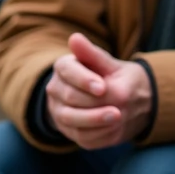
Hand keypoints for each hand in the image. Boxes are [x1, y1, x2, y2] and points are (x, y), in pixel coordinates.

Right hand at [45, 33, 153, 149]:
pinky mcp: (69, 130)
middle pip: (69, 97)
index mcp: (64, 67)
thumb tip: (75, 38)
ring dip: (94, 120)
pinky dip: (97, 132)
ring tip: (116, 117)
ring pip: (70, 119)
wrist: (118, 99)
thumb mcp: (107, 64)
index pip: (68, 71)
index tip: (103, 87)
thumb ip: (92, 54)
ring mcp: (60, 111)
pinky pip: (79, 135)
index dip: (84, 80)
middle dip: (92, 103)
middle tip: (116, 107)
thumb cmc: (111, 76)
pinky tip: (114, 127)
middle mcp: (56, 89)